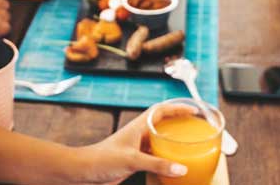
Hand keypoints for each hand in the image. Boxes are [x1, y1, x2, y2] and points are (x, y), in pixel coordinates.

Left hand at [63, 105, 194, 184]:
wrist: (83, 171)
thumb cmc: (101, 159)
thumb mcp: (132, 160)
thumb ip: (157, 164)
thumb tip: (181, 169)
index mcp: (138, 126)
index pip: (162, 110)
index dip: (179, 108)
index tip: (195, 110)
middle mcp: (139, 134)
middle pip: (163, 123)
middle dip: (179, 122)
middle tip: (196, 127)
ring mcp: (137, 147)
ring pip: (160, 139)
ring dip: (173, 140)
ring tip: (189, 144)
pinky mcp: (134, 160)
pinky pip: (155, 155)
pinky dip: (166, 158)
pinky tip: (173, 165)